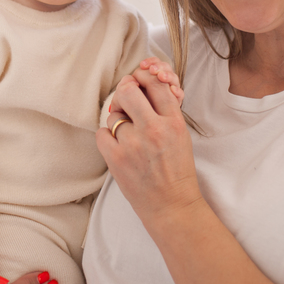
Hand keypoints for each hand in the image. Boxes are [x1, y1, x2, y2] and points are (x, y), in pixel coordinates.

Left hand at [97, 61, 201, 233]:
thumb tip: (140, 85)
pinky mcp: (116, 159)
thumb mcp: (181, 134)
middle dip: (125, 92)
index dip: (143, 77)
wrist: (172, 205)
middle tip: (126, 100)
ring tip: (130, 137)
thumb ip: (163, 110)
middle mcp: (154, 130)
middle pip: (128, 91)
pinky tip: (118, 146)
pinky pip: (101, 134)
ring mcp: (133, 144)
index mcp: (174, 122)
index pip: (155, 83)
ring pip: (114, 115)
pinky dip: (107, 138)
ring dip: (118, 121)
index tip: (138, 81)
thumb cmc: (177, 170)